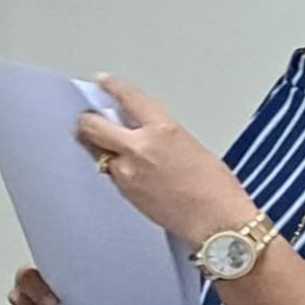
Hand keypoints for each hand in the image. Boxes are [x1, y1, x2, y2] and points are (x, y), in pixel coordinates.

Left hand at [73, 81, 253, 256]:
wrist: (216, 222)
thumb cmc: (215, 188)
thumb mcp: (191, 146)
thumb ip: (160, 135)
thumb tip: (143, 133)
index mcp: (162, 129)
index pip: (129, 99)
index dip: (112, 88)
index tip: (103, 82)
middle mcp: (139, 148)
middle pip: (93, 126)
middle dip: (88, 121)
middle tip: (89, 118)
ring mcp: (127, 172)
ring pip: (97, 152)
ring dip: (99, 147)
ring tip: (109, 147)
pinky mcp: (124, 193)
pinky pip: (110, 174)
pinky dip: (113, 168)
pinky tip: (125, 170)